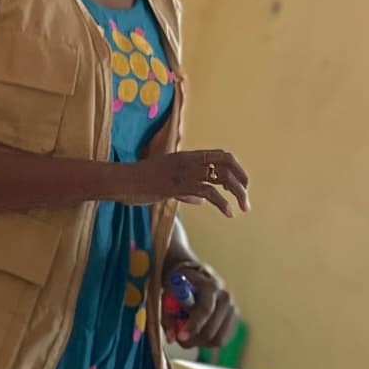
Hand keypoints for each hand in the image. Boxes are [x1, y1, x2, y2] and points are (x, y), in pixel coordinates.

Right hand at [116, 147, 249, 217]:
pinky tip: (228, 213)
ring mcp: (185, 172)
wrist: (122, 180)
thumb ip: (185, 190)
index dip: (236, 168)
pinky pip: (209, 192)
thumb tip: (201, 201)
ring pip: (222, 178)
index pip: (220, 155)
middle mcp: (189, 161)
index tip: (242, 183)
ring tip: (243, 208)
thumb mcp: (165, 182)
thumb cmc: (140, 181)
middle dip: (242, 179)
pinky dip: (223, 204)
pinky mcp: (180, 185)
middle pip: (226, 163)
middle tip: (246, 197)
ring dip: (238, 193)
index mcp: (187, 157)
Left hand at [167, 257, 239, 351]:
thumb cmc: (180, 286)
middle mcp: (225, 297)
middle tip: (179, 339)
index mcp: (210, 285)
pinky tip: (196, 331)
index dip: (193, 325)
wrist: (196, 277)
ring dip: (198, 342)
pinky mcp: (234, 320)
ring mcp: (232, 309)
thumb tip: (170, 338)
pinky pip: (220, 340)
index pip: (205, 309)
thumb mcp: (169, 294)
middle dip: (193, 338)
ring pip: (217, 339)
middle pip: (211, 329)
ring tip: (186, 333)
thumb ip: (169, 315)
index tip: (180, 336)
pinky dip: (206, 342)